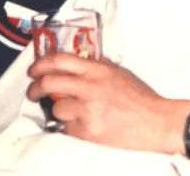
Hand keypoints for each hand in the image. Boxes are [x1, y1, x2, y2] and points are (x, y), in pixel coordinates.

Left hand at [26, 53, 180, 152]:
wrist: (156, 122)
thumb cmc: (141, 99)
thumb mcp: (119, 73)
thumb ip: (97, 67)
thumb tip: (76, 64)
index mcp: (98, 70)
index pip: (60, 60)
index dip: (41, 63)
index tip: (34, 69)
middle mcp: (91, 87)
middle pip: (49, 82)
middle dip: (35, 87)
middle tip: (33, 91)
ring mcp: (88, 110)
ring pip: (57, 108)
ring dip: (60, 110)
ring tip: (73, 112)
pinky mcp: (88, 131)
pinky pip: (68, 127)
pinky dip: (72, 126)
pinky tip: (85, 124)